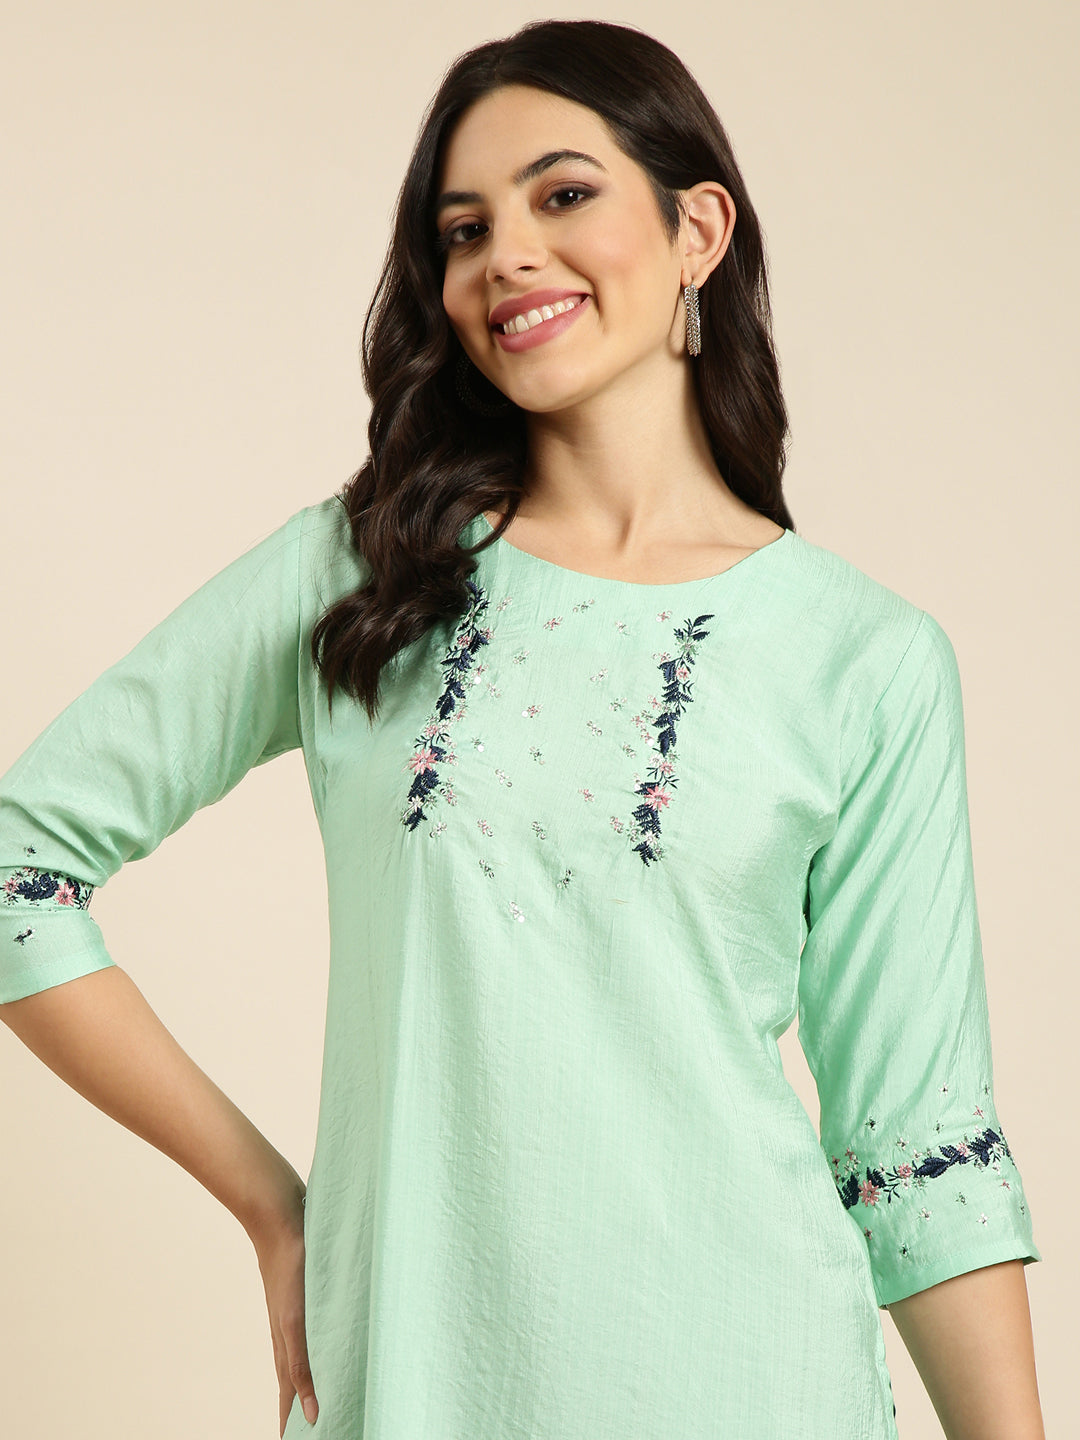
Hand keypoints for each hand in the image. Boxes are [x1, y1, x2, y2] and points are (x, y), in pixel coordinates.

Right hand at [252, 1188, 318, 1435]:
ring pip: (313, 1358)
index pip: (292, 1400)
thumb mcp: (295, 1321)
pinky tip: (341, 1344)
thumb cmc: (287, 1265)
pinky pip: (323, 1329)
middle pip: (301, 1384)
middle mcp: (293, 1334)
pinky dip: (330, 1346)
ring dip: (321, 1380)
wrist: (281, 1216)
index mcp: (286, 1347)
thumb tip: (311, 1414)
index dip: (296, 1427)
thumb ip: (301, 1365)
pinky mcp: (315, 1294)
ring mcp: (303, 1314)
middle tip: (326, 1428)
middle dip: (308, 1411)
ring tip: (335, 1398)